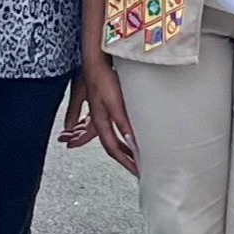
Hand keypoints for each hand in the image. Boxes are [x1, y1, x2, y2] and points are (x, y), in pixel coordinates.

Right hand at [74, 56, 137, 171]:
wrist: (96, 61)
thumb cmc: (102, 79)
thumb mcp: (114, 103)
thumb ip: (122, 122)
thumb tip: (131, 143)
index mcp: (101, 123)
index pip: (114, 149)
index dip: (125, 162)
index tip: (137, 172)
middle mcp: (101, 121)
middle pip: (113, 146)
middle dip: (125, 159)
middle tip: (138, 169)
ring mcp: (104, 113)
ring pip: (114, 137)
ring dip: (125, 148)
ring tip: (137, 156)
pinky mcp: (108, 106)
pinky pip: (116, 127)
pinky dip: (124, 135)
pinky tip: (131, 133)